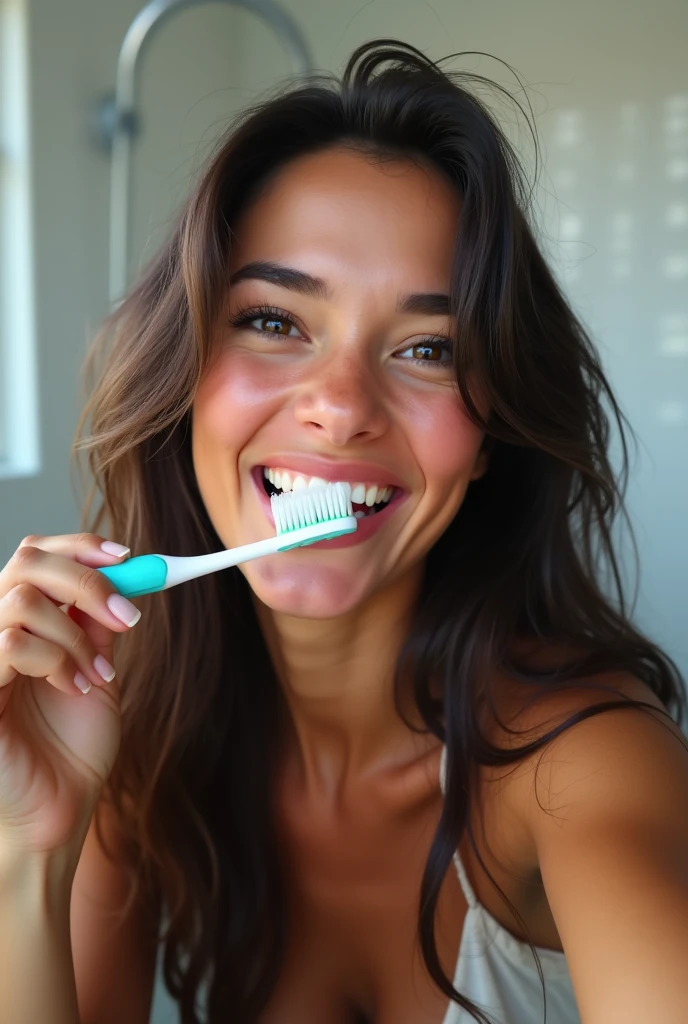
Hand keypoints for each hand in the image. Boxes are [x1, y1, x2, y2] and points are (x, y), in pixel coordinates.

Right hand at [0, 533, 140, 859]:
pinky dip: (55, 660)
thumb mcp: (98, 671)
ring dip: (74, 634)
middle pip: (26, 561)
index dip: (80, 547)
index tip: (127, 559)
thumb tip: (122, 577)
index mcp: (23, 623)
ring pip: (20, 599)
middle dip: (86, 580)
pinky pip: (9, 644)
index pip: (37, 556)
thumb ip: (98, 625)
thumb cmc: (73, 750)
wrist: (60, 813)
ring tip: (97, 676)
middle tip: (125, 617)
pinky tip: (75, 689)